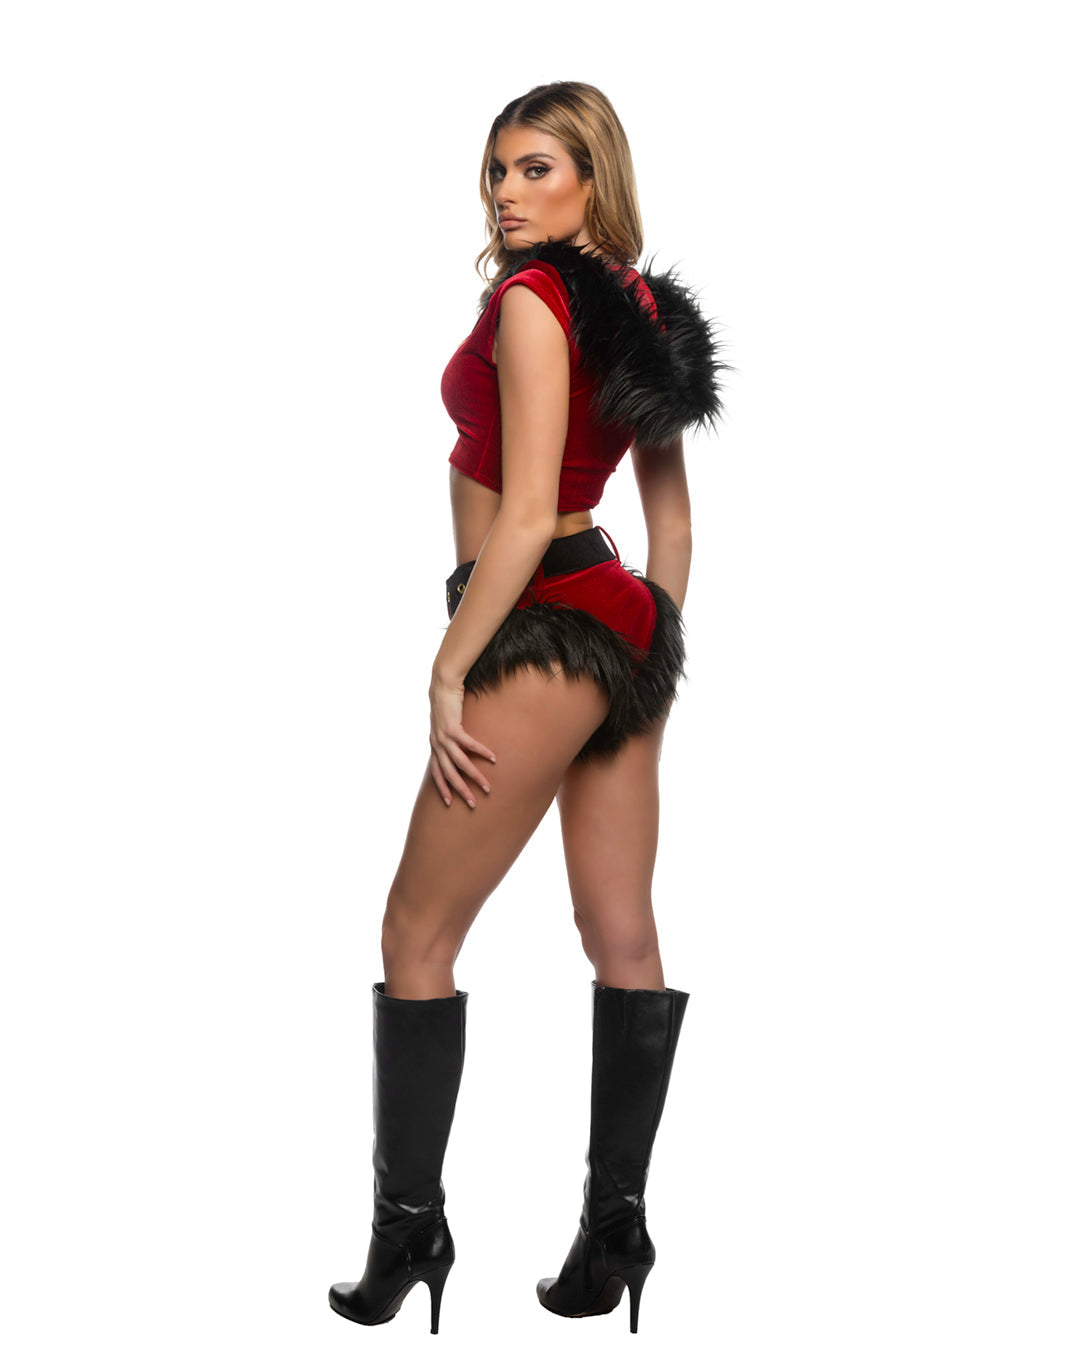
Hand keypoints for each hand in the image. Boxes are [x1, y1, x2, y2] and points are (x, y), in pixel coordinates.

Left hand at [428, 670, 496, 807]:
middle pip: (448, 773)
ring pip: (459, 763)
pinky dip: (481, 752)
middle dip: (459, 790)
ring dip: (473, 776)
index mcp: (435, 746)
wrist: (442, 685)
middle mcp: (437, 744)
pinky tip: (492, 759)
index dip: (442, 788)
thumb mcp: (445, 725)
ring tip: (486, 787)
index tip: (448, 803)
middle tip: (471, 804)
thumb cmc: (447, 704)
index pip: (436, 773)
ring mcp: (443, 737)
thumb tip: (461, 747)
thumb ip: (451, 738)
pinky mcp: (452, 727)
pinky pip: (469, 744)